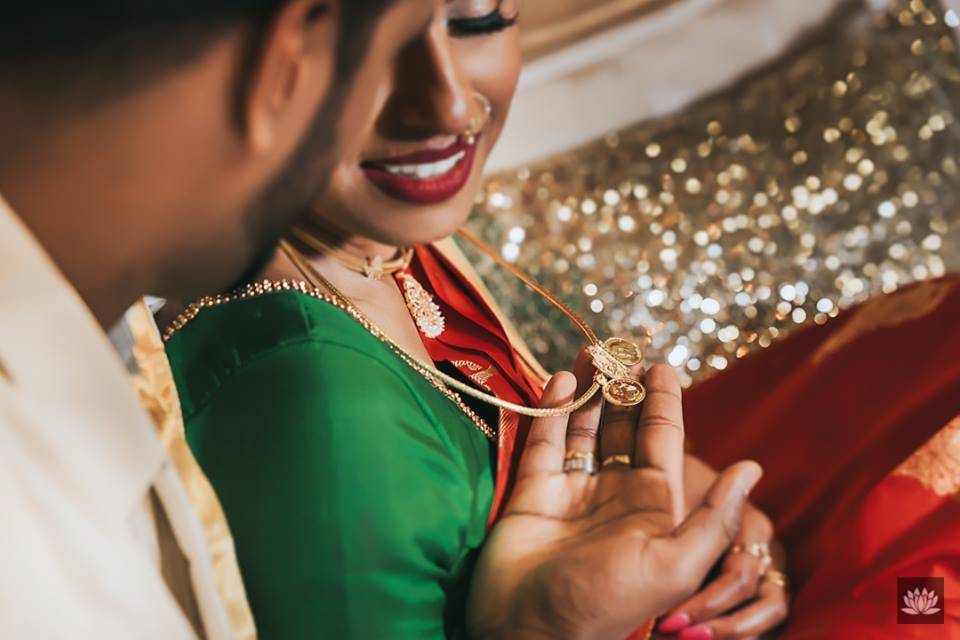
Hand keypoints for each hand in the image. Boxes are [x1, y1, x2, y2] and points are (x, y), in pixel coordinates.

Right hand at [466, 366, 763, 639]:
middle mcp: (614, 492)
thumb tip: (752, 467)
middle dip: (623, 389)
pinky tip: (563, 382)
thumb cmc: (607, 603)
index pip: (662, 440)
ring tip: (591, 355)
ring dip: (589, 391)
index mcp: (652, 506)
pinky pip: (546, 441)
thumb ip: (715, 518)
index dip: (663, 401)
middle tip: (619, 350)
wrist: (531, 630)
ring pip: (584, 427)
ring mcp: (572, 490)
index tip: (660, 365)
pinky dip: (553, 410)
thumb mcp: (674, 564)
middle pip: (622, 427)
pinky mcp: (533, 490)